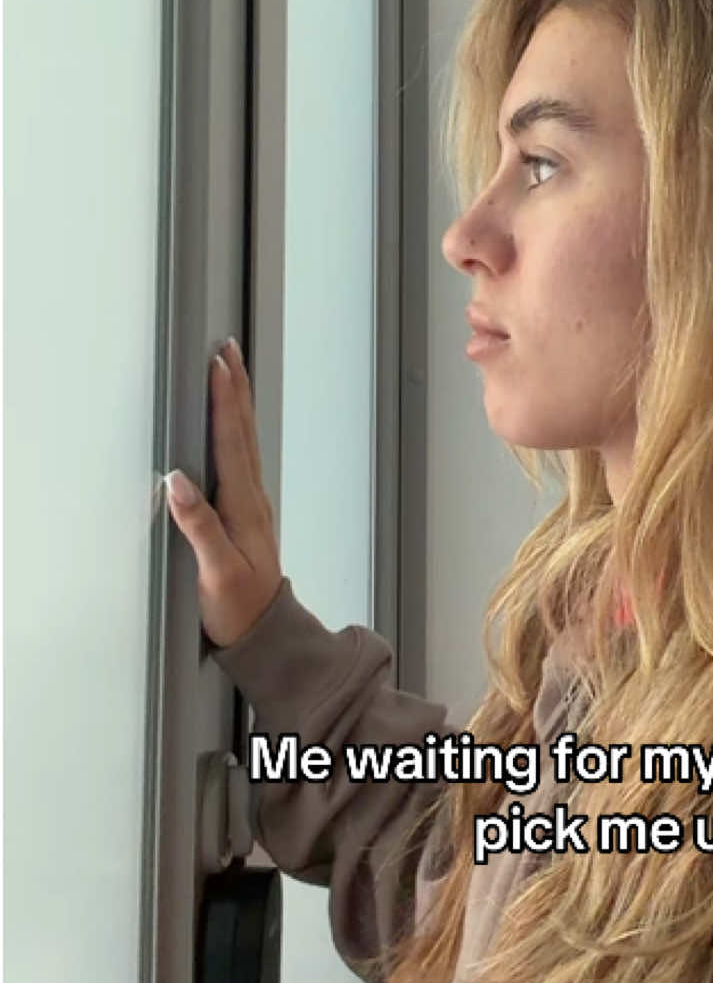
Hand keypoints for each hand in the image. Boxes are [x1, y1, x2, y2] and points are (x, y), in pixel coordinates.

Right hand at [164, 339, 282, 648]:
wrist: (265, 633)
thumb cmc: (239, 606)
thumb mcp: (216, 571)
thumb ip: (199, 525)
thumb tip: (177, 481)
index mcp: (243, 505)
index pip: (232, 442)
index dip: (224, 402)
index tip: (218, 366)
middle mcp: (251, 498)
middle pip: (243, 431)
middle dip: (235, 388)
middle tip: (228, 349)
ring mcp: (251, 504)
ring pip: (244, 441)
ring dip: (237, 404)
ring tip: (231, 372)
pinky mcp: (245, 514)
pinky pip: (240, 458)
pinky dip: (235, 431)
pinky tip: (230, 426)